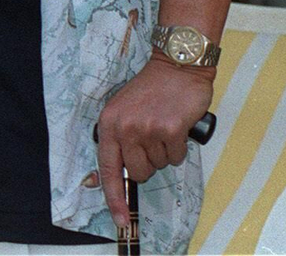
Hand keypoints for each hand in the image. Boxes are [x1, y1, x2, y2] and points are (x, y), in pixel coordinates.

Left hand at [95, 56, 213, 230]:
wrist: (175, 67)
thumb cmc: (150, 91)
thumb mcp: (123, 110)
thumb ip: (119, 138)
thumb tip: (120, 172)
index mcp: (108, 124)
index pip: (106, 168)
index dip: (112, 196)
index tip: (119, 219)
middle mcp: (124, 128)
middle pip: (137, 172)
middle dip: (149, 163)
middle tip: (152, 138)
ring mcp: (146, 130)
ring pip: (159, 165)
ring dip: (165, 152)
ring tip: (163, 127)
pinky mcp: (170, 131)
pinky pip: (177, 158)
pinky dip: (179, 147)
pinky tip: (176, 127)